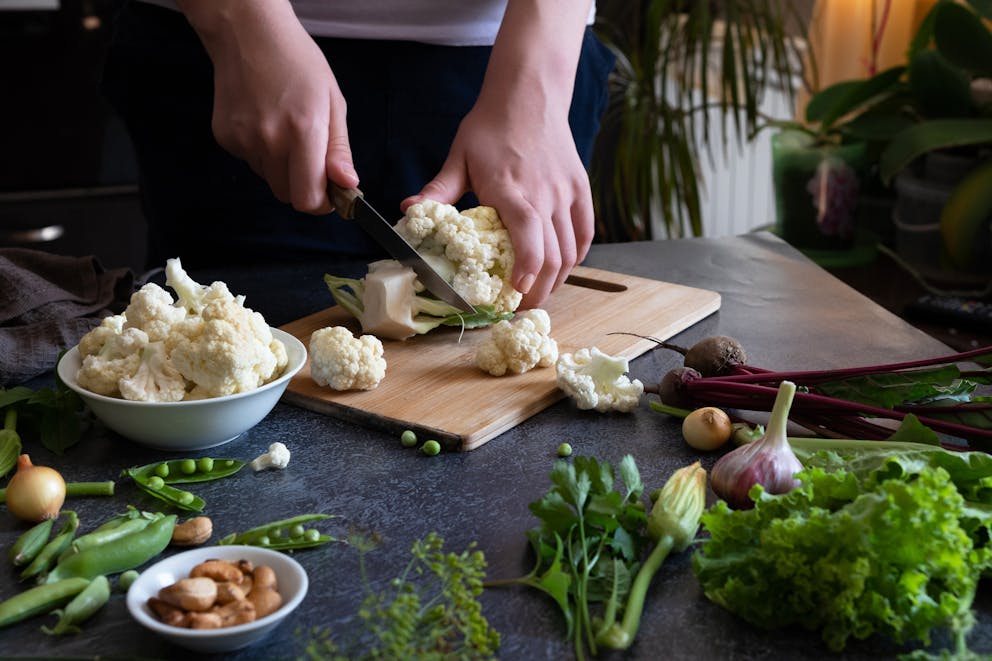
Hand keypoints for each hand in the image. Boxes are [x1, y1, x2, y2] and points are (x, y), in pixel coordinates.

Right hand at [180, 1, 357, 213]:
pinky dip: (260, 152)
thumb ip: (339, 149)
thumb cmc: (298, 63)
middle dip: (302, 186)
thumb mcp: (333, 102)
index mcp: (302, 131)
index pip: (307, 198)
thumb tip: (348, 184)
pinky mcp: (225, 138)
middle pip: (287, 196)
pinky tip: (264, 121)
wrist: (248, 34)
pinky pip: (250, 162)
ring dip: (281, 167)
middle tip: (310, 158)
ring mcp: (242, 140)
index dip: (322, 204)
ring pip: (269, 179)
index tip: (330, 194)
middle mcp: (269, 140)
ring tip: (284, 129)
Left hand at [402, 0, 594, 308]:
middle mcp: (545, 196)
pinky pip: (585, 232)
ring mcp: (566, 193)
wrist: (528, 94)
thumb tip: (408, 211)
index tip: (517, 293)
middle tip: (521, 305)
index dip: (527, 273)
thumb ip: (438, 191)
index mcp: (512, 191)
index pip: (529, 241)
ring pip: (571, 250)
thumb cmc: (491, 127)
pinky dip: (575, 255)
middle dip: (540, 289)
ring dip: (557, 278)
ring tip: (539, 291)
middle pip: (553, 257)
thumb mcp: (459, 158)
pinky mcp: (580, 189)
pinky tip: (562, 267)